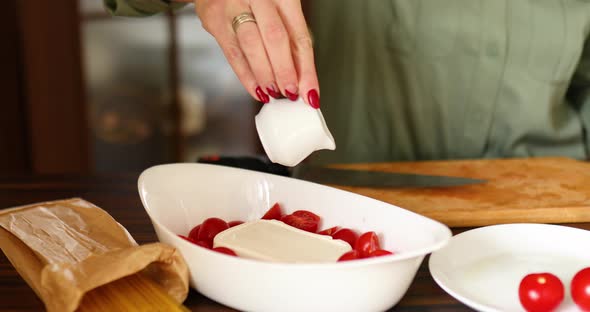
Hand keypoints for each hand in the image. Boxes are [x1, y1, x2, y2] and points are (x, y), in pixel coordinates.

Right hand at [192, 0, 319, 107]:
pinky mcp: (215, 20)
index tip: (310, 92)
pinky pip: (233, 54)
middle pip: (275, 38)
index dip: (306, 68)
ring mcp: (234, 7)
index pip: (299, 36)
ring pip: (252, 46)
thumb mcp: (280, 8)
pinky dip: (246, 76)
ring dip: (265, 75)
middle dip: (284, 71)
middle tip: (290, 93)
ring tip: (274, 93)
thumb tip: (301, 79)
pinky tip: (257, 89)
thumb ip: (291, 39)